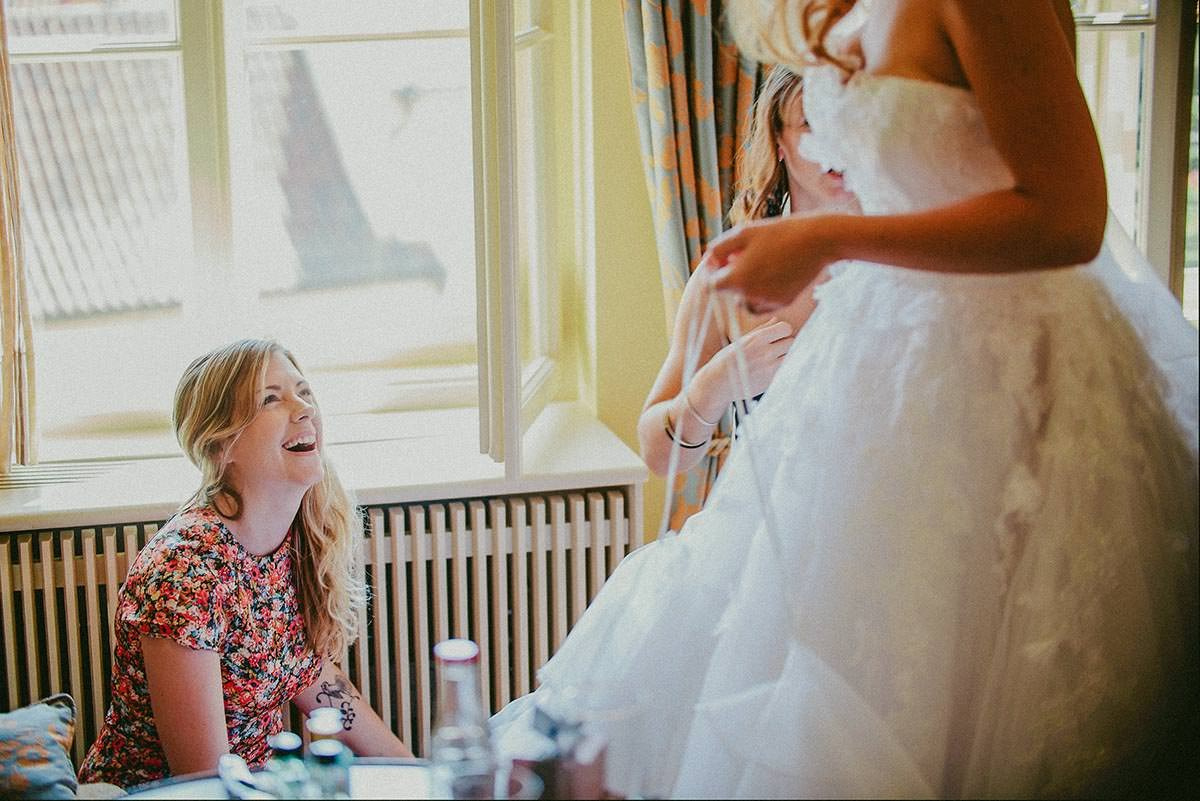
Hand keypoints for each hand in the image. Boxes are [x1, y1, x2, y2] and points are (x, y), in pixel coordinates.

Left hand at [704, 216, 834, 313]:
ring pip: (744, 301)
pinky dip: (761, 293)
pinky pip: (763, 303)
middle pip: (728, 293)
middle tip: (744, 255)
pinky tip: (772, 273)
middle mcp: (750, 295)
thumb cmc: (779, 232)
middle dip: (731, 276)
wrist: (817, 241)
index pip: (711, 285)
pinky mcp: (783, 303)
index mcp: (737, 279)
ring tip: (759, 265)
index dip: (712, 272)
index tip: (721, 259)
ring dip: (745, 288)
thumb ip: (720, 248)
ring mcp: (767, 301)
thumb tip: (709, 261)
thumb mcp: (744, 233)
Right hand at [712, 318, 794, 401]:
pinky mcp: (771, 380)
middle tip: (775, 350)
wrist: (718, 383)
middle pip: (791, 341)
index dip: (782, 331)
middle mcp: (766, 351)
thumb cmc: (727, 360)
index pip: (786, 328)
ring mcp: (770, 367)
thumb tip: (776, 320)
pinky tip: (770, 370)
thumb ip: (761, 330)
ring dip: (785, 357)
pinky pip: (786, 369)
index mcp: (758, 338)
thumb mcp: (741, 341)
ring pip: (791, 356)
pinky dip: (782, 368)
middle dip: (785, 344)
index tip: (776, 337)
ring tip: (773, 360)